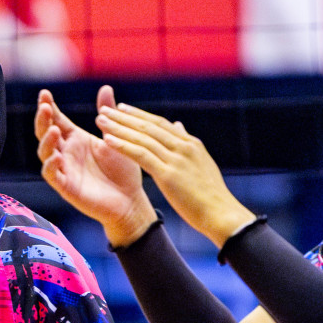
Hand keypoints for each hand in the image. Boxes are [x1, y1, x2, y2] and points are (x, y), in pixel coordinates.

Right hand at [35, 86, 156, 246]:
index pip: (57, 120)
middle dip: (42, 120)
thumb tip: (105, 88)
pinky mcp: (66, 187)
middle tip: (44, 107)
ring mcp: (64, 170)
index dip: (48, 107)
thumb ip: (108, 115)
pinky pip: (52, 176)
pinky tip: (56, 156)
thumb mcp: (117, 137)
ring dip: (46, 141)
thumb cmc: (123, 170)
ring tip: (53, 130)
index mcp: (76, 139)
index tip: (44, 93)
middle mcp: (66, 153)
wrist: (131, 200)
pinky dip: (51, 166)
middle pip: (45, 134)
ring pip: (45, 153)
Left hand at [94, 104, 255, 246]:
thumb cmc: (210, 195)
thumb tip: (178, 126)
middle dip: (125, 116)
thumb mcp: (201, 165)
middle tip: (104, 109)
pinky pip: (141, 155)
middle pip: (148, 126)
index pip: (160, 124)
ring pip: (142, 137)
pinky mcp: (169, 175)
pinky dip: (123, 146)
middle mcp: (183, 146)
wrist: (222, 214)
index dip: (139, 115)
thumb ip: (186, 145)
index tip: (122, 108)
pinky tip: (107, 140)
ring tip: (100, 121)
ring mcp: (176, 159)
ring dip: (119, 127)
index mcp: (190, 144)